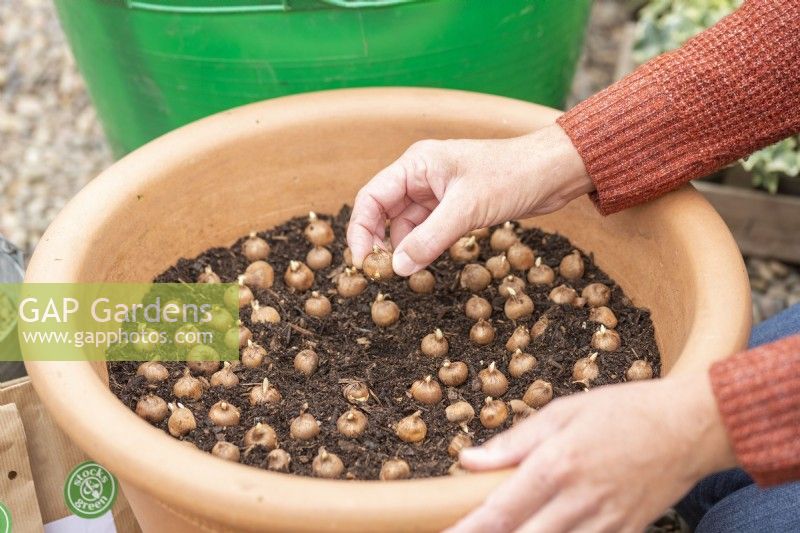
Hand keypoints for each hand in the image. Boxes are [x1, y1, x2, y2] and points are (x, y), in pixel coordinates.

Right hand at [346, 124, 592, 275]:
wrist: (553, 171)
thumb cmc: (513, 176)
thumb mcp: (468, 209)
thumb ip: (431, 238)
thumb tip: (399, 268)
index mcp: (417, 164)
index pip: (372, 196)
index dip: (361, 230)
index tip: (363, 263)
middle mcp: (422, 175)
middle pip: (383, 211)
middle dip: (379, 242)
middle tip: (380, 274)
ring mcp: (438, 191)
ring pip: (406, 223)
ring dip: (403, 247)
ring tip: (404, 274)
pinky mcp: (455, 206)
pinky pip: (427, 229)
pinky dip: (423, 246)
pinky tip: (424, 264)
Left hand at [448, 373, 736, 532]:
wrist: (690, 426)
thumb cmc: (624, 411)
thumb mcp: (563, 412)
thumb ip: (513, 442)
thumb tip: (468, 460)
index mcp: (555, 465)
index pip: (499, 512)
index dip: (467, 532)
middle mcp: (577, 501)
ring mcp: (604, 523)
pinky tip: (549, 531)